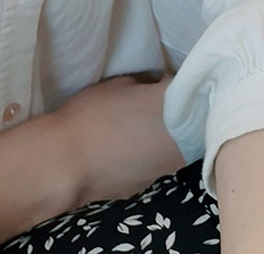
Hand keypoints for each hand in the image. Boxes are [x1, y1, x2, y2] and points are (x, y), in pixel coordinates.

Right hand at [0, 75, 183, 248]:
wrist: (70, 161)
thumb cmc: (91, 114)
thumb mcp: (116, 84)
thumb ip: (143, 82)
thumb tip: (155, 83)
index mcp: (174, 106)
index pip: (191, 88)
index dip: (179, 83)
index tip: (166, 82)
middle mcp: (184, 137)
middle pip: (193, 119)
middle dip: (180, 110)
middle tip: (157, 102)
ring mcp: (172, 164)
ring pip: (180, 143)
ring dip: (169, 133)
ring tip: (142, 125)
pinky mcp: (156, 182)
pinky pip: (161, 161)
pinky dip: (152, 153)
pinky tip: (130, 147)